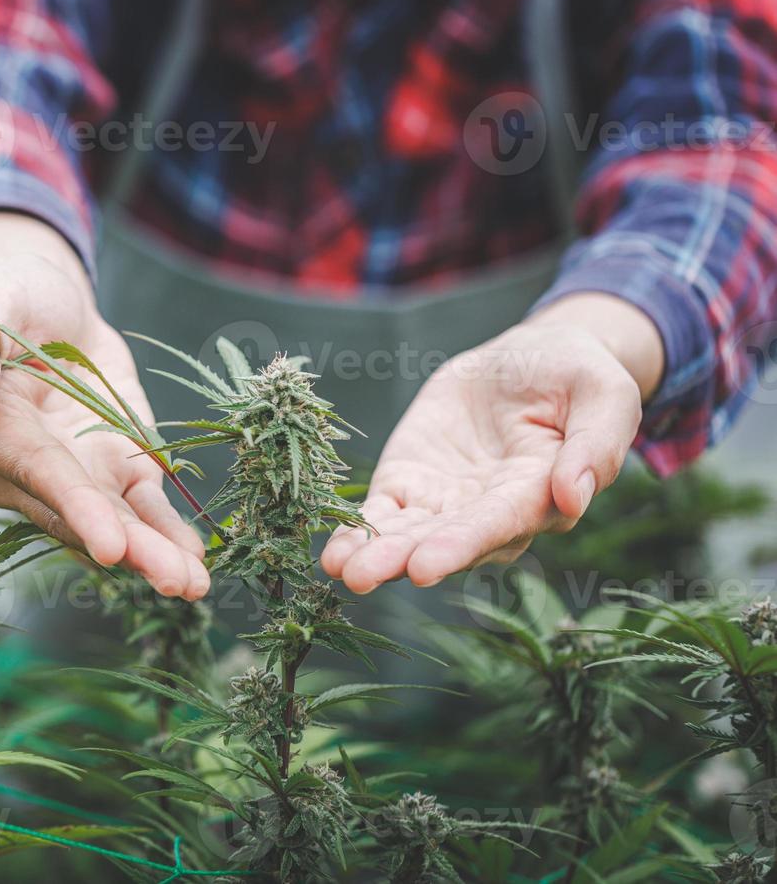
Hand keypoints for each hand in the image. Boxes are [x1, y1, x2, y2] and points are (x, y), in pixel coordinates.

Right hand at [0, 212, 209, 599]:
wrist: (50, 304)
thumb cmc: (11, 296)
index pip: (37, 473)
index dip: (75, 509)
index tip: (110, 547)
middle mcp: (25, 469)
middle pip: (79, 514)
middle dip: (127, 548)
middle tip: (172, 579)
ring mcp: (75, 475)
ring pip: (115, 522)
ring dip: (153, 556)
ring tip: (194, 585)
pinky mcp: (115, 469)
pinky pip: (143, 508)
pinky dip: (169, 535)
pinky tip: (197, 562)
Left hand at [320, 293, 662, 593]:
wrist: (532, 359)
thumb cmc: (577, 377)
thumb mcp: (603, 394)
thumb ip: (595, 445)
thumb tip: (573, 497)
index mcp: (540, 494)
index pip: (497, 524)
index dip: (460, 544)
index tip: (423, 566)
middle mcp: (490, 512)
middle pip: (443, 541)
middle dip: (401, 559)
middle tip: (362, 575)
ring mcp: (446, 501)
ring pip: (407, 535)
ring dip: (372, 554)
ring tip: (339, 570)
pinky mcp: (411, 483)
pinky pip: (381, 512)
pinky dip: (356, 531)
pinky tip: (331, 552)